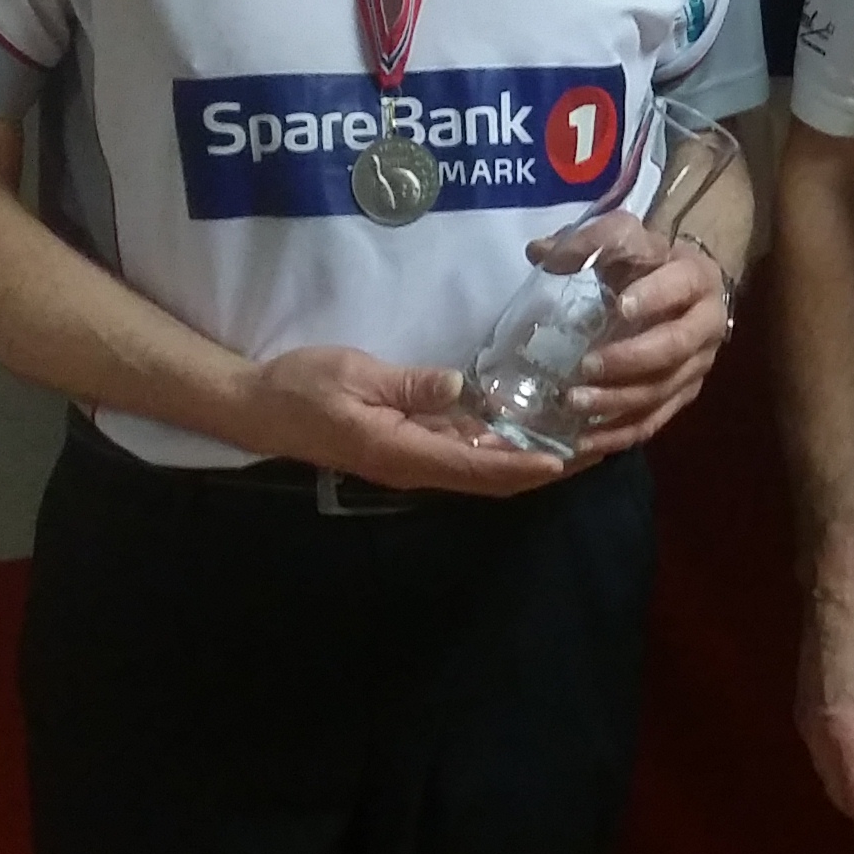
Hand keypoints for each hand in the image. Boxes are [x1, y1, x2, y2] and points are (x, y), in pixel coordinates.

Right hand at [233, 343, 569, 494]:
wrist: (259, 408)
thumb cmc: (302, 387)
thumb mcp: (353, 374)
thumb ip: (407, 384)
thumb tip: (458, 387)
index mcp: (402, 451)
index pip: (476, 469)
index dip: (524, 467)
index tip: (567, 458)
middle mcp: (415, 466)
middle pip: (490, 479)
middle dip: (543, 470)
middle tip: (594, 448)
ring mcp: (413, 460)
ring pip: (481, 472)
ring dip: (527, 462)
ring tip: (577, 441)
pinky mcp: (409, 448)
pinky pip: (464, 456)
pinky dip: (501, 450)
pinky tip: (529, 429)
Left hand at [526, 211, 731, 456]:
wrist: (686, 291)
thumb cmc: (649, 265)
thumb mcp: (627, 241)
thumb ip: (588, 242)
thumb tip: (540, 253)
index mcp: (696, 279)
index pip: (679, 287)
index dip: (654, 297)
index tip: (621, 305)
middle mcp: (706, 326)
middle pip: (674, 347)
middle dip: (629, 359)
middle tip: (586, 366)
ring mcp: (697, 367)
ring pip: (662, 390)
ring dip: (617, 401)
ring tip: (573, 403)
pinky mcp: (683, 397)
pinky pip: (654, 422)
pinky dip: (618, 434)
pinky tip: (584, 440)